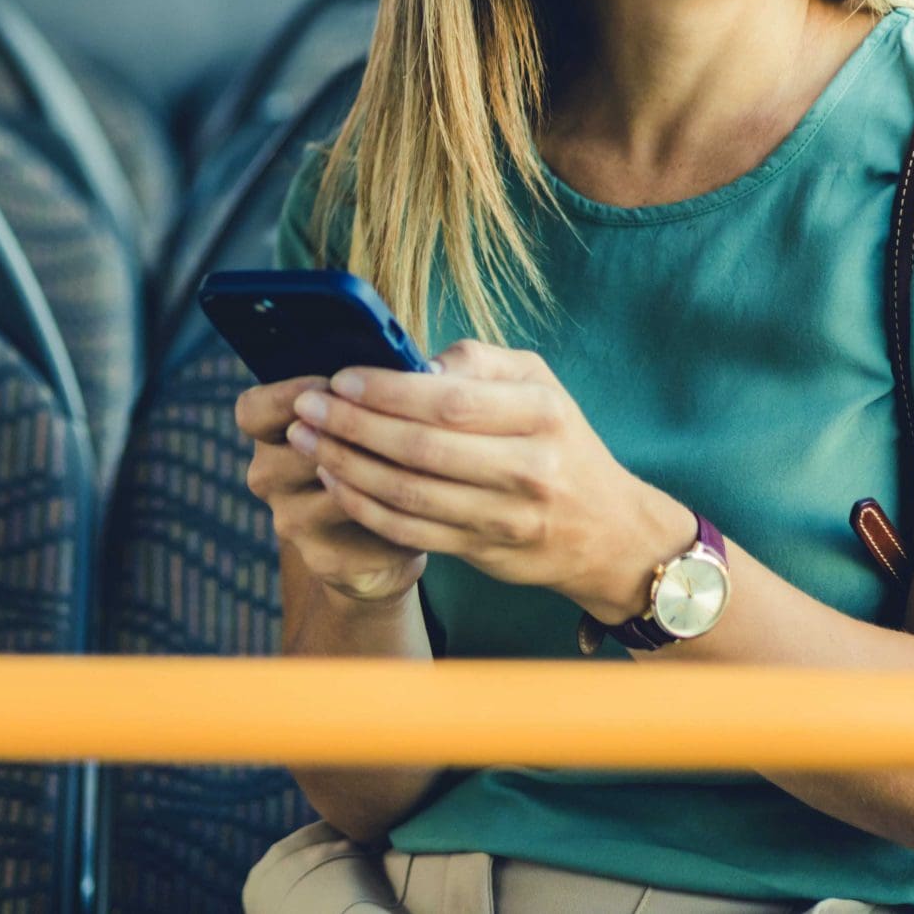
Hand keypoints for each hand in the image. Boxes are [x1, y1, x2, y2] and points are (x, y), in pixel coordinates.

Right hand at [236, 375, 427, 604]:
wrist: (387, 535)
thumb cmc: (382, 453)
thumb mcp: (370, 415)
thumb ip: (376, 390)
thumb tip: (421, 368)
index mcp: (269, 433)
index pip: (253, 410)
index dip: (287, 395)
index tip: (330, 384)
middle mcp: (268, 476)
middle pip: (295, 448)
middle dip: (346, 433)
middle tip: (390, 418)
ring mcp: (290, 521)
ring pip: (334, 490)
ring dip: (379, 472)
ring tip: (421, 458)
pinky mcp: (322, 558)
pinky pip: (364, 526)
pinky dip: (398, 511)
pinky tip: (426, 501)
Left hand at [286, 339, 677, 617]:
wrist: (608, 531)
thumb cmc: (560, 440)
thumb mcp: (537, 384)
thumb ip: (476, 362)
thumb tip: (411, 363)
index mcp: (541, 414)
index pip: (450, 401)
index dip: (387, 391)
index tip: (340, 378)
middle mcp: (528, 469)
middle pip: (421, 449)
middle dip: (351, 426)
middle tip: (305, 406)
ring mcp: (507, 517)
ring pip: (408, 495)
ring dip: (345, 466)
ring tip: (305, 440)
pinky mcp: (485, 552)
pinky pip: (411, 532)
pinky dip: (363, 507)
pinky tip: (333, 480)